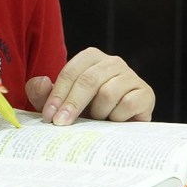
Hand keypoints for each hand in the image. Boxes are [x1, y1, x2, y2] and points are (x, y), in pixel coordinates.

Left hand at [25, 47, 154, 125]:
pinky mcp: (146, 93)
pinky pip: (127, 105)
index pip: (71, 72)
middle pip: (88, 80)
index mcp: (91, 57)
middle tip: (61, 124)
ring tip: (98, 119)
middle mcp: (113, 62)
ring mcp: (131, 76)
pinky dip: (116, 117)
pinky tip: (115, 121)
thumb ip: (44, 93)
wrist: (120, 128)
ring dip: (98, 113)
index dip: (57, 95)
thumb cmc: (88, 112)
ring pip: (107, 94)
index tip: (49, 116)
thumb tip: (41, 82)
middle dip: (72, 104)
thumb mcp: (62, 104)